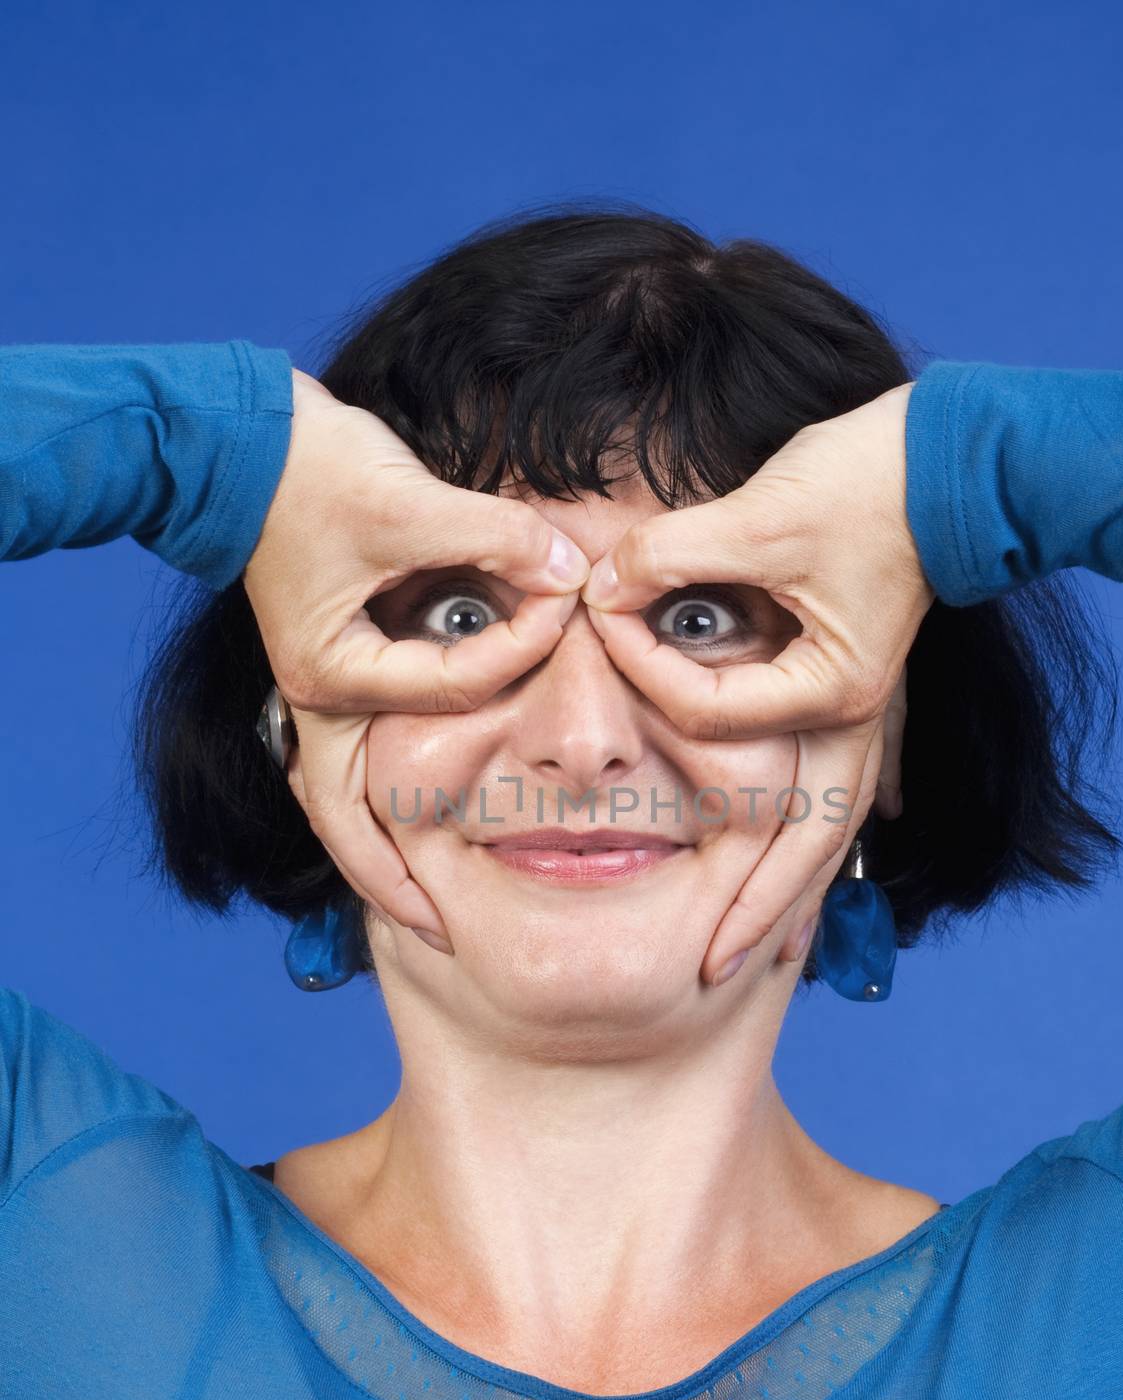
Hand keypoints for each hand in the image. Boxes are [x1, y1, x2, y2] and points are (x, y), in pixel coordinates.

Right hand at [243, 369, 589, 942]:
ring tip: (428, 903)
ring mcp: (323, 687)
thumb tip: (569, 567)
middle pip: (346, 818)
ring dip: (382, 848)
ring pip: (347, 796)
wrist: (249, 441)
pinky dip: (386, 794)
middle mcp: (319, 695)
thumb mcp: (409, 502)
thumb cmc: (315, 471)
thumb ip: (495, 538)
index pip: (450, 690)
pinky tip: (424, 816)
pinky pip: (362, 755)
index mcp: (331, 672)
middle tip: (440, 933)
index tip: (568, 618)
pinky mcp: (336, 666)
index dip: (518, 656)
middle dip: (389, 880)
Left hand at [578, 382, 933, 984]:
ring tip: (766, 950)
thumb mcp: (762, 516)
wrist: (950, 455)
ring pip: (826, 826)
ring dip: (794, 890)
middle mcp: (853, 718)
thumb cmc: (865, 481)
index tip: (598, 640)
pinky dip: (819, 837)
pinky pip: (838, 788)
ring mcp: (863, 712)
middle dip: (763, 908)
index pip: (716, 723)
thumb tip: (600, 586)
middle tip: (717, 970)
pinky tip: (808, 877)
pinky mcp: (860, 692)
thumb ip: (675, 554)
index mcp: (833, 690)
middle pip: (806, 841)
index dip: (647, 683)